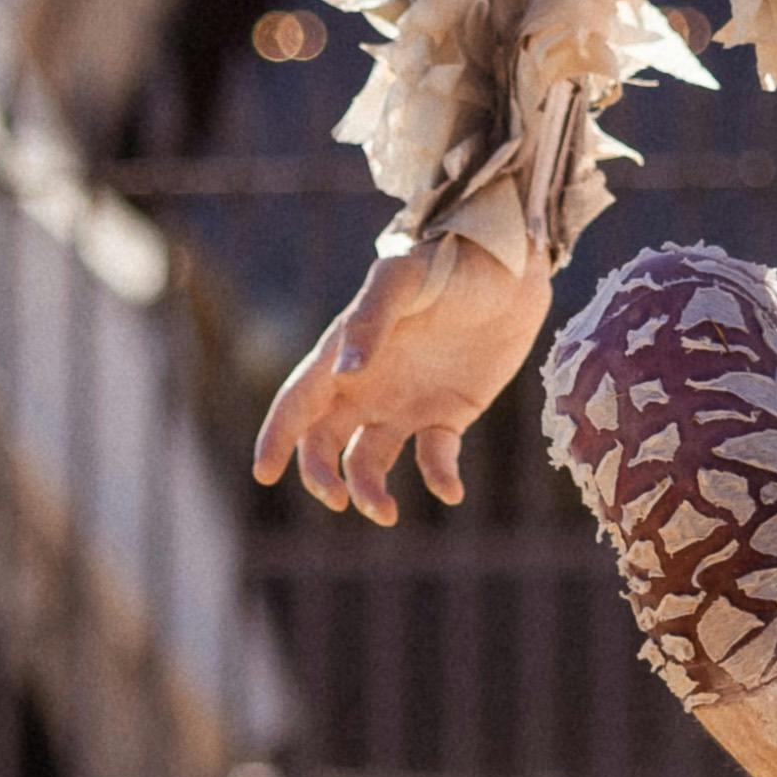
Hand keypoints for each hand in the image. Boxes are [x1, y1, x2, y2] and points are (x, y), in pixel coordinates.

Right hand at [250, 236, 550, 522]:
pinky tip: (451, 491)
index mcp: (344, 354)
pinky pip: (434, 457)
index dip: (277, 438)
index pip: (298, 402)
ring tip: (386, 514)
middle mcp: (367, 385)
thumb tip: (344, 375)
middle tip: (340, 499)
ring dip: (369, 490)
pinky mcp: (449, 413)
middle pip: (325, 442)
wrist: (511, 264)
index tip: (264, 474)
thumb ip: (370, 322)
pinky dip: (438, 479)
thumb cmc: (446, 261)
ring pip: (369, 459)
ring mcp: (406, 402)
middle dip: (322, 475)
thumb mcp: (402, 281)